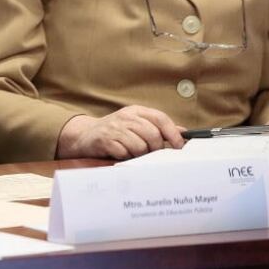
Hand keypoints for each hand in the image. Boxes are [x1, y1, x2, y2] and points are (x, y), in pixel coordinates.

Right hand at [56, 106, 184, 159]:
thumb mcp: (136, 124)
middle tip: (151, 154)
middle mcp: (125, 117)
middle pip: (152, 134)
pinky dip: (126, 157)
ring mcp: (114, 128)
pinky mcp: (105, 140)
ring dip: (139, 154)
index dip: (172, 133)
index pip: (160, 118)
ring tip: (133, 154)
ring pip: (139, 146)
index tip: (179, 146)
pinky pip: (124, 153)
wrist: (85, 136)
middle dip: (155, 148)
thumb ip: (158, 127)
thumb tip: (183, 132)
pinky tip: (122, 154)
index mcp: (136, 111)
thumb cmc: (115, 131)